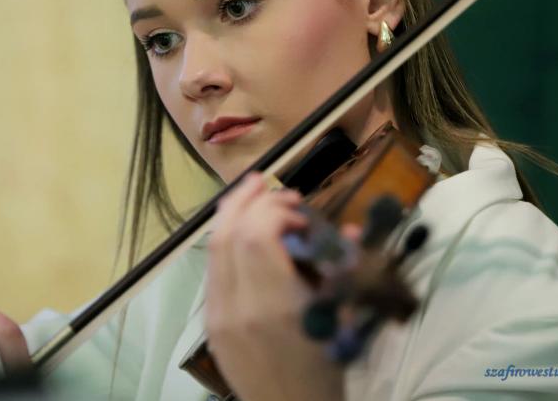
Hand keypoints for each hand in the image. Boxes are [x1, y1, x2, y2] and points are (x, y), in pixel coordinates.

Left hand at [205, 172, 343, 400]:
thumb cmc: (325, 371)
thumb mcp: (342, 322)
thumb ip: (343, 271)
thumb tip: (347, 227)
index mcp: (274, 307)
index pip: (256, 236)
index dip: (275, 211)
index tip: (301, 211)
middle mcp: (237, 307)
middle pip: (229, 234)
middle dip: (250, 201)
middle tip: (273, 186)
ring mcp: (218, 315)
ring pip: (213, 248)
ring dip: (232, 213)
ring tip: (252, 192)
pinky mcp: (209, 323)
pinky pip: (212, 269)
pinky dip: (225, 240)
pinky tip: (239, 228)